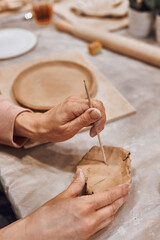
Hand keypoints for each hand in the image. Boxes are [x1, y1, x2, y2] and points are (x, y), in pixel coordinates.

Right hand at [0, 169, 129, 239]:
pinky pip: (102, 226)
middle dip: (121, 199)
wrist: (36, 236)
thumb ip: (76, 185)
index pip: (108, 197)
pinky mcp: (86, 237)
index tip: (127, 185)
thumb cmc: (46, 216)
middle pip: (112, 208)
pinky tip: (106, 212)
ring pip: (109, 218)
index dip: (119, 190)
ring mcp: (89, 230)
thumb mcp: (62, 197)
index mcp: (84, 206)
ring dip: (115, 208)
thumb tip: (81, 173)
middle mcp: (90, 219)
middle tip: (127, 191)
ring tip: (119, 200)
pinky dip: (107, 217)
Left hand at [14, 96, 105, 141]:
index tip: (96, 131)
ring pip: (94, 107)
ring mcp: (75, 101)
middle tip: (94, 132)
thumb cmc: (52, 130)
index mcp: (73, 105)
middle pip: (97, 105)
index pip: (96, 106)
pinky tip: (85, 125)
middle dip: (100, 119)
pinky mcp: (75, 104)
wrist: (41, 126)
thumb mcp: (69, 129)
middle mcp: (75, 100)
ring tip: (90, 130)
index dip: (100, 119)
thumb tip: (98, 112)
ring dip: (95, 119)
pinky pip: (89, 109)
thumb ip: (84, 120)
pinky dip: (90, 118)